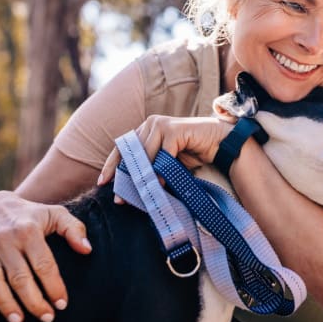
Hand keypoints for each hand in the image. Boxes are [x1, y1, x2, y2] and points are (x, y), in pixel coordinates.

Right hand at [0, 190, 91, 321]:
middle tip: (46, 318)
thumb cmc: (32, 214)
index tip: (62, 304)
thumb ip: (75, 229)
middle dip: (34, 301)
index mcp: (29, 230)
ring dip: (4, 303)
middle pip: (20, 277)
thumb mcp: (56, 214)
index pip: (44, 264)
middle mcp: (6, 238)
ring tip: (18, 321)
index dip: (54, 286)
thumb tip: (87, 250)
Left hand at [98, 115, 232, 191]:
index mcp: (145, 129)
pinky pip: (162, 154)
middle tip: (120, 198)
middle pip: (130, 152)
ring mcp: (162, 124)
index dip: (112, 165)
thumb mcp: (166, 163)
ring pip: (145, 154)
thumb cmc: (192, 153)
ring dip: (142, 177)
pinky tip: (160, 185)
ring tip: (140, 195)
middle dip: (125, 177)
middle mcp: (150, 123)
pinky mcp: (174, 130)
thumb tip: (128, 190)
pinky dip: (160, 171)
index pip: (123, 148)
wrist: (219, 143)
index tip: (103, 182)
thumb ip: (149, 169)